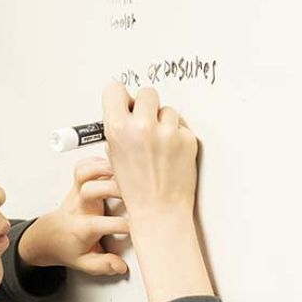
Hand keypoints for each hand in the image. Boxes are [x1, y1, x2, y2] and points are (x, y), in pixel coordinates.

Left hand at [18, 157, 129, 275]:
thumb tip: (119, 266)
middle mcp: (78, 207)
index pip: (101, 225)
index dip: (121, 225)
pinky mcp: (78, 184)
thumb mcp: (84, 263)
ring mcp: (77, 193)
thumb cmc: (69, 247)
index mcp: (81, 228)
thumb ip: (102, 265)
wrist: (49, 236)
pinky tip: (113, 167)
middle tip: (133, 192)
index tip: (135, 227)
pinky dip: (98, 161)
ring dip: (104, 168)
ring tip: (124, 172)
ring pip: (85, 172)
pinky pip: (84, 165)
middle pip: (91, 190)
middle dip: (113, 189)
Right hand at [100, 82, 212, 301]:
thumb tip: (129, 107)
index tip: (125, 103)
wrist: (159, 211)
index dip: (120, 97)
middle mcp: (141, 127)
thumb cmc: (135, 188)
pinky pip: (181, 126)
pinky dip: (178, 137)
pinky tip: (171, 154)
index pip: (115, 90)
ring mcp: (167, 132)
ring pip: (167, 110)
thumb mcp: (115, 155)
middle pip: (147, 93)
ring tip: (159, 145)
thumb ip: (119, 129)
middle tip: (146, 123)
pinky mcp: (187, 139)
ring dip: (164, 122)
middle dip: (146, 106)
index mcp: (117, 129)